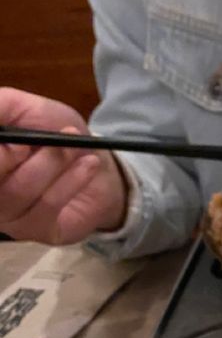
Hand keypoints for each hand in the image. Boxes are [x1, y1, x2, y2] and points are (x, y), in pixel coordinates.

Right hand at [0, 87, 127, 244]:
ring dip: (51, 164)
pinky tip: (88, 165)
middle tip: (41, 142)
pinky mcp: (36, 231)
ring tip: (74, 148)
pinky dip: (71, 181)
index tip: (16, 142)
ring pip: (18, 192)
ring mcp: (8, 216)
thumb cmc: (53, 131)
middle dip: (11, 157)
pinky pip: (47, 206)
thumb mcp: (23, 107)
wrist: (97, 162)